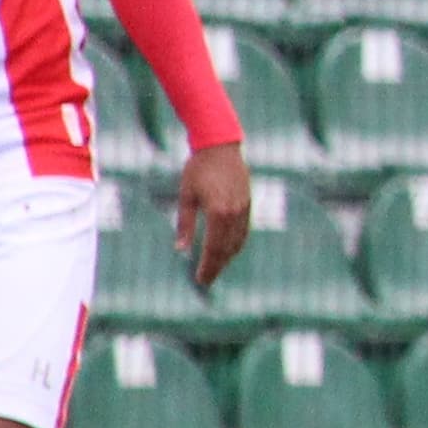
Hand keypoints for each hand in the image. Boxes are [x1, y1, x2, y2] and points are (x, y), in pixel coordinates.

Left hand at [174, 141, 251, 286]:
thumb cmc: (198, 169)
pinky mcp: (248, 204)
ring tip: (216, 268)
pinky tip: (228, 250)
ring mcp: (244, 209)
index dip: (207, 266)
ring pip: (238, 242)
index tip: (200, 280)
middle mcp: (234, 214)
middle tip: (207, 281)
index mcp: (218, 213)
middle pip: (227, 249)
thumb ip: (185, 224)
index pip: (213, 248)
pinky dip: (236, 244)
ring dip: (227, 258)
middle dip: (217, 267)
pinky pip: (244, 231)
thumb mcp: (186, 196)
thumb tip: (180, 249)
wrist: (220, 147)